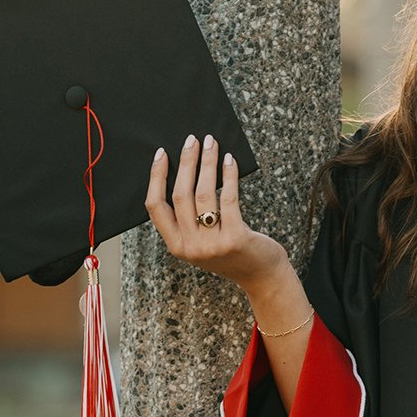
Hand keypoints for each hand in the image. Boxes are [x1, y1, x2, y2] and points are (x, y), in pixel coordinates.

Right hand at [144, 134, 285, 290]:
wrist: (261, 276)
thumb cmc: (232, 252)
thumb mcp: (201, 242)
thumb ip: (188, 220)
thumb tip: (185, 172)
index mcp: (176, 246)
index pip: (155, 207)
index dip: (156, 177)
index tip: (162, 154)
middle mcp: (190, 247)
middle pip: (180, 194)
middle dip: (186, 162)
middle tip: (192, 140)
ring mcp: (212, 244)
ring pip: (203, 193)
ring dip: (207, 163)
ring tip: (212, 144)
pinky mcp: (235, 238)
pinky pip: (228, 198)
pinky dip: (228, 175)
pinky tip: (229, 160)